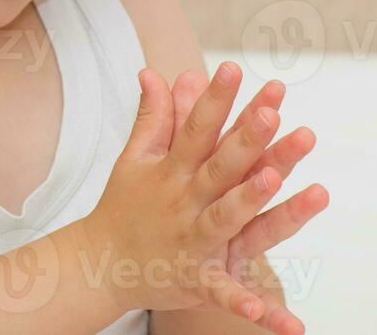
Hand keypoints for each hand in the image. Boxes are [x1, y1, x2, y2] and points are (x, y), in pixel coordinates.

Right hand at [80, 64, 326, 331]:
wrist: (99, 264)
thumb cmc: (124, 205)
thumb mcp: (134, 158)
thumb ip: (154, 117)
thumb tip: (153, 71)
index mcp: (172, 170)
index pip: (197, 128)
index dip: (214, 97)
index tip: (231, 66)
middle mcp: (184, 201)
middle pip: (219, 166)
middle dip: (245, 139)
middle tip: (272, 112)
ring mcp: (191, 241)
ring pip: (226, 219)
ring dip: (249, 202)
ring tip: (277, 180)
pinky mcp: (197, 280)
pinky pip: (224, 293)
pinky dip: (247, 305)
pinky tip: (275, 318)